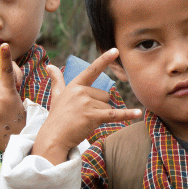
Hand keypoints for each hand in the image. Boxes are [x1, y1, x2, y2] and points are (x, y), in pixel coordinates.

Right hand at [32, 48, 141, 164]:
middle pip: (104, 95)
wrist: (54, 138)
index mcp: (75, 85)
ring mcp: (86, 104)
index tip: (116, 50)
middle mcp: (81, 92)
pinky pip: (114, 114)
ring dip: (101, 116)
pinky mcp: (92, 116)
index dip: (104, 59)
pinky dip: (127, 115)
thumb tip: (49, 65)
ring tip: (85, 121)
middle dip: (99, 107)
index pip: (92, 70)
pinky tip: (138, 113)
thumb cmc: (57, 117)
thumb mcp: (56, 96)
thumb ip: (57, 80)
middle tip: (83, 115)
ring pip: (108, 107)